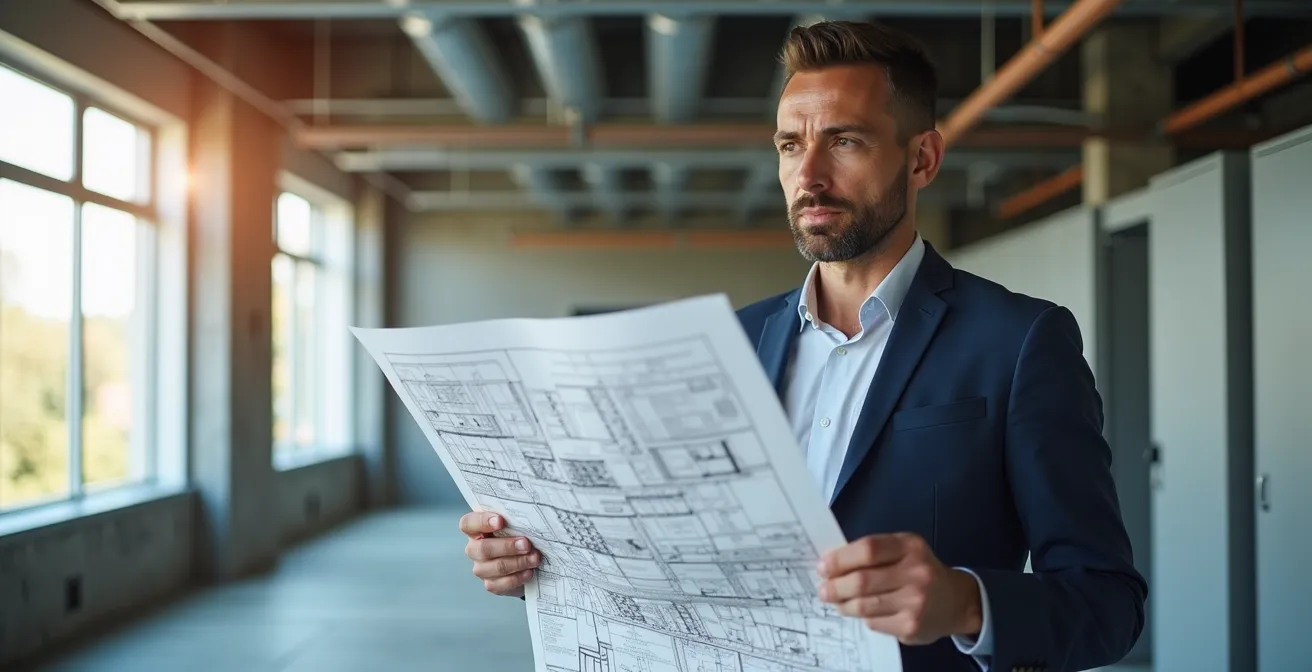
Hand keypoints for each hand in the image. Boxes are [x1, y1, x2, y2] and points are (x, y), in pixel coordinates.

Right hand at [460, 511, 539, 596]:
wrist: (525, 559)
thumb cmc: (517, 535)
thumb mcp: (514, 524)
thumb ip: (514, 520)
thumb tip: (528, 517)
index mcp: (476, 529)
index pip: (468, 523)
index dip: (482, 522)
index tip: (500, 520)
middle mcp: (474, 549)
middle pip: (482, 549)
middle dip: (507, 546)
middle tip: (526, 544)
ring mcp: (481, 568)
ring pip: (495, 567)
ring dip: (518, 562)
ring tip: (535, 558)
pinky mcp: (491, 584)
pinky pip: (501, 584)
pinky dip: (517, 577)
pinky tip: (529, 571)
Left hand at [816, 532, 982, 644]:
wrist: (955, 601)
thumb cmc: (919, 570)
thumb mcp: (903, 550)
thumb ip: (872, 553)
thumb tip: (830, 563)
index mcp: (910, 546)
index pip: (868, 549)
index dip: (840, 558)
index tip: (822, 566)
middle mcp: (916, 572)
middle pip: (862, 581)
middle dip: (835, 586)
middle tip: (823, 590)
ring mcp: (915, 602)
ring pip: (864, 605)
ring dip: (843, 604)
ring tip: (836, 601)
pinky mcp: (911, 626)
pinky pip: (873, 622)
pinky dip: (863, 618)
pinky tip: (864, 613)